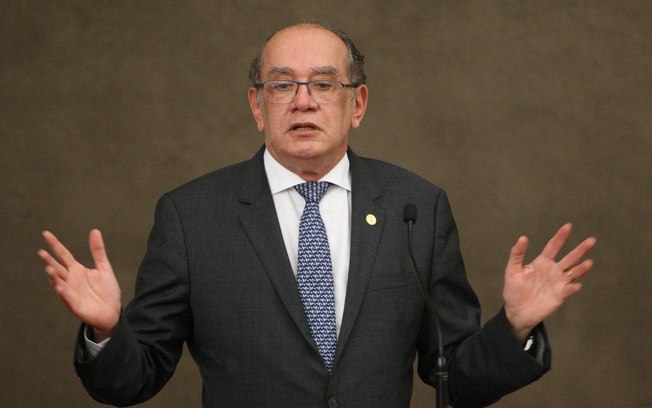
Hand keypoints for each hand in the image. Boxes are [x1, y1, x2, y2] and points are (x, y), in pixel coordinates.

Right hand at [38, 229, 121, 340]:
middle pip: (58, 267)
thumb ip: (98, 251)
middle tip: (41, 252)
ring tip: (49, 268)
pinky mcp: (74, 304)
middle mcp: (71, 279)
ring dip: (53, 276)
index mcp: (77, 270)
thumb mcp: (104, 268)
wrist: (112, 311)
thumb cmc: (107, 291)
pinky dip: (62, 291)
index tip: (46, 233)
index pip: (63, 254)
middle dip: (49, 261)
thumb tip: (95, 231)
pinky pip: (66, 296)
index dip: (55, 244)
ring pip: (58, 282)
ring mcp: (71, 291)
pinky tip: (58, 286)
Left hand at [502, 223, 595, 342]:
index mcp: (542, 262)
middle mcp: (553, 271)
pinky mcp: (559, 296)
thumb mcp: (512, 270)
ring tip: (588, 262)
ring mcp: (558, 283)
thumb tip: (523, 237)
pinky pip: (568, 290)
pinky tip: (575, 285)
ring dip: (581, 268)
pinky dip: (572, 287)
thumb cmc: (513, 290)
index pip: (553, 246)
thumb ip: (517, 254)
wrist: (516, 311)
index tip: (568, 226)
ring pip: (573, 273)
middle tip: (591, 240)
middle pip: (569, 258)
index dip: (560, 237)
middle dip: (580, 249)